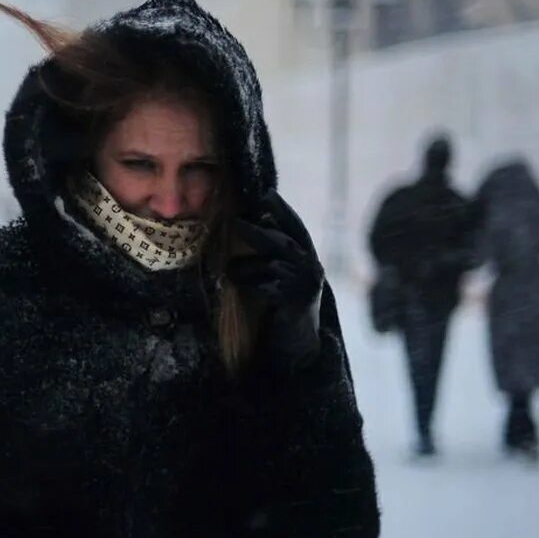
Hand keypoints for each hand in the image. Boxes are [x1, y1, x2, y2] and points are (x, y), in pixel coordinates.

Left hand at [228, 192, 323, 369]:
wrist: (298, 344)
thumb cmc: (286, 305)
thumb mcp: (284, 273)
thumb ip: (276, 251)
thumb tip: (259, 220)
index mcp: (309, 257)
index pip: (296, 227)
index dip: (282, 210)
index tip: (266, 194)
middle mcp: (311, 268)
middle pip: (283, 243)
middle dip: (259, 232)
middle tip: (235, 222)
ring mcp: (305, 286)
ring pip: (272, 266)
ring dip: (246, 266)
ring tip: (227, 269)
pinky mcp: (295, 304)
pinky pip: (269, 289)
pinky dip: (252, 286)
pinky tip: (237, 286)